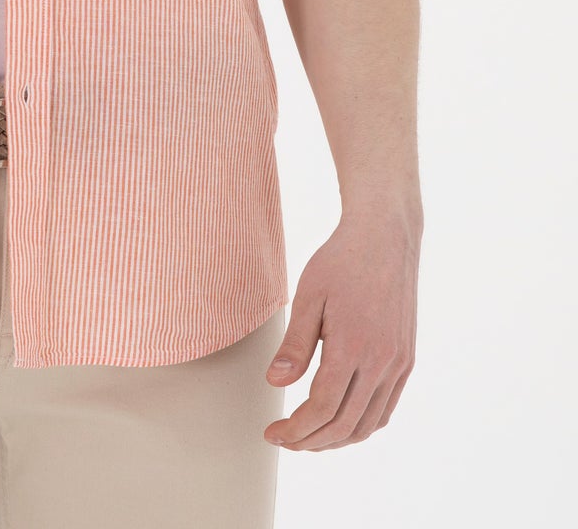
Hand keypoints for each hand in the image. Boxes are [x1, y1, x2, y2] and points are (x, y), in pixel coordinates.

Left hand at [263, 206, 419, 450]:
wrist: (386, 237)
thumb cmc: (342, 260)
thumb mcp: (309, 295)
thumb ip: (295, 344)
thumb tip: (275, 383)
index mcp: (353, 346)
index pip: (323, 408)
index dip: (296, 429)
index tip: (273, 432)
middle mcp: (382, 362)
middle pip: (346, 424)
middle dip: (311, 441)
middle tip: (284, 439)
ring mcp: (398, 364)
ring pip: (368, 424)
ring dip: (336, 439)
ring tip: (308, 436)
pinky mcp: (406, 360)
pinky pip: (385, 408)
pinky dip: (362, 425)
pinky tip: (340, 421)